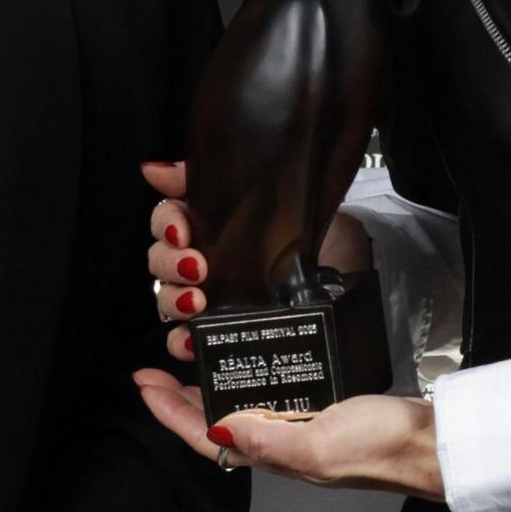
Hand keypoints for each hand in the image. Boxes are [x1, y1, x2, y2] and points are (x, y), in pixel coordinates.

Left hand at [130, 368, 445, 500]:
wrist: (431, 446)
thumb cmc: (384, 449)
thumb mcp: (320, 444)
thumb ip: (271, 439)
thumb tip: (222, 429)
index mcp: (275, 456)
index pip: (204, 437)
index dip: (168, 413)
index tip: (144, 383)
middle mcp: (282, 447)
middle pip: (214, 425)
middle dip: (180, 401)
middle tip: (158, 368)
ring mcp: (302, 431)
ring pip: (240, 412)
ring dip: (209, 392)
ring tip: (191, 364)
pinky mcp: (324, 413)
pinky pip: (273, 401)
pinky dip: (251, 383)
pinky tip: (253, 367)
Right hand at [145, 160, 378, 363]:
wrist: (356, 275)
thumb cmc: (319, 234)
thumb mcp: (279, 195)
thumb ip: (224, 177)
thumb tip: (154, 169)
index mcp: (213, 225)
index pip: (167, 220)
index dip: (167, 223)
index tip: (183, 230)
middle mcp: (205, 260)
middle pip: (160, 260)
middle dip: (169, 263)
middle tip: (198, 267)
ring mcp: (211, 299)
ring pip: (165, 299)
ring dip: (172, 299)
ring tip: (197, 302)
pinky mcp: (222, 333)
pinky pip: (184, 341)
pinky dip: (181, 341)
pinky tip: (192, 338)